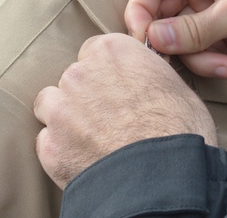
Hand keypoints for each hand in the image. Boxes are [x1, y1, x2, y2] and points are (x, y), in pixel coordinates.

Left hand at [34, 33, 216, 188]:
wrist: (160, 176)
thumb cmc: (179, 129)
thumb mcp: (176, 86)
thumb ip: (149, 74)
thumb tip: (149, 80)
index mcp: (112, 51)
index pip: (96, 49)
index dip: (107, 70)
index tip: (118, 84)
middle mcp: (80, 74)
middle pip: (74, 77)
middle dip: (88, 93)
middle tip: (111, 116)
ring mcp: (60, 110)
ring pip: (51, 105)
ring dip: (67, 117)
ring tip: (92, 137)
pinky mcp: (49, 147)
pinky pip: (48, 142)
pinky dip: (62, 149)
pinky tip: (85, 158)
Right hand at [124, 0, 226, 77]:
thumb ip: (192, 28)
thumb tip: (151, 40)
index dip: (141, 13)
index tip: (144, 43)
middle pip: (166, 17)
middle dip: (183, 45)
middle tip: (202, 60)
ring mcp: (217, 8)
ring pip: (185, 41)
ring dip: (206, 59)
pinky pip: (206, 53)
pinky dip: (221, 63)